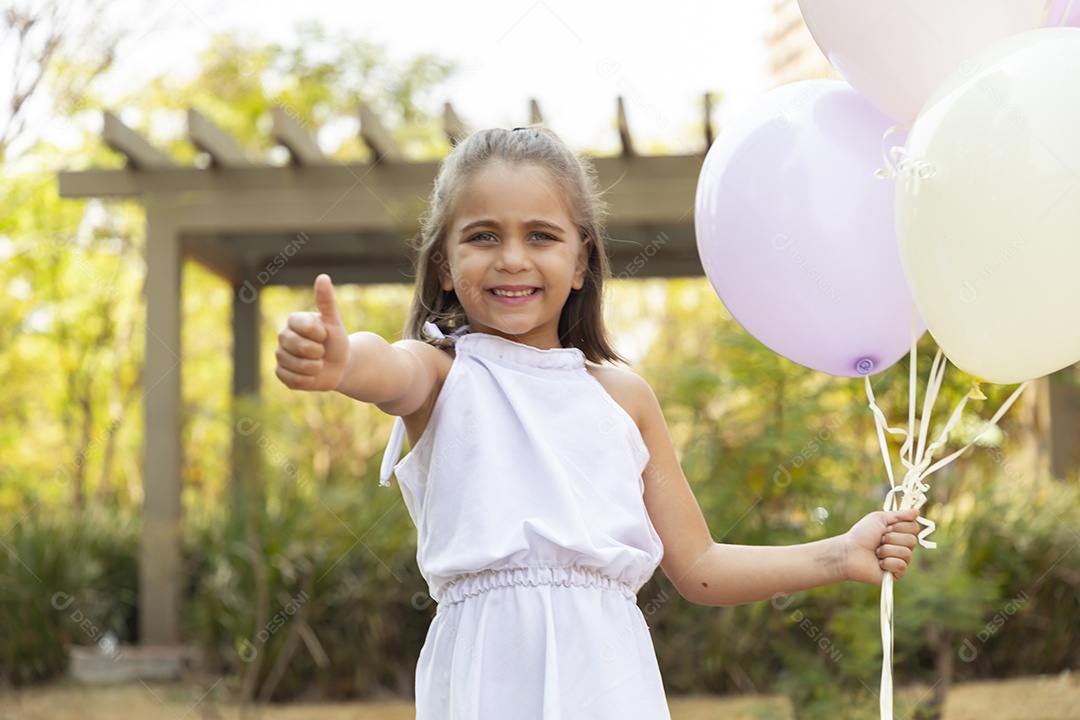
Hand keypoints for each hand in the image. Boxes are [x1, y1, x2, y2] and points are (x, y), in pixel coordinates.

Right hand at [275, 274, 348, 390]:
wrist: (338, 365)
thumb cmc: (336, 340)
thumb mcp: (334, 320)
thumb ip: (326, 300)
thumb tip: (323, 276)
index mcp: (294, 320)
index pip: (306, 328)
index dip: (321, 335)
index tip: (325, 335)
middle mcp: (283, 336)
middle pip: (301, 348)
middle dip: (319, 352)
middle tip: (322, 351)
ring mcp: (280, 355)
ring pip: (299, 366)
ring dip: (315, 367)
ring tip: (317, 363)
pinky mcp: (281, 374)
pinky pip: (294, 380)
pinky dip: (309, 380)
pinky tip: (311, 374)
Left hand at [842, 509, 919, 583]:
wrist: (849, 551)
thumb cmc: (861, 534)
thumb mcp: (879, 519)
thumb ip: (899, 515)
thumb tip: (917, 511)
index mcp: (900, 533)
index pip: (914, 527)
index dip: (900, 526)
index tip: (886, 528)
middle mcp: (902, 546)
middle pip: (912, 540)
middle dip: (892, 538)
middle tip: (879, 540)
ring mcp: (900, 560)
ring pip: (906, 553)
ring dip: (887, 550)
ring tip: (876, 552)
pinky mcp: (896, 574)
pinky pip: (901, 565)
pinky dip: (888, 562)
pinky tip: (879, 563)